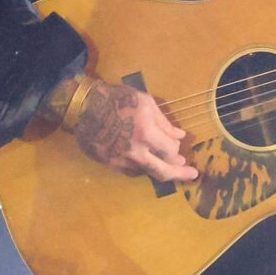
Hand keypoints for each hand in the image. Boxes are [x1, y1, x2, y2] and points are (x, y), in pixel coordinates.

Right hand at [74, 79, 198, 181]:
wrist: (82, 107)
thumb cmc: (116, 99)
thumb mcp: (145, 102)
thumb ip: (164, 122)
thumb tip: (180, 137)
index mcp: (146, 133)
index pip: (170, 150)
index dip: (177, 149)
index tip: (180, 145)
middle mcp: (135, 152)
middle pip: (163, 172)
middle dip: (180, 174)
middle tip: (192, 175)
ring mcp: (121, 161)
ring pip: (147, 172)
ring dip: (160, 170)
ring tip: (169, 166)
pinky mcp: (110, 164)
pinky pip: (131, 171)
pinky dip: (143, 168)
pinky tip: (147, 163)